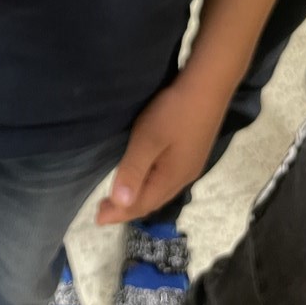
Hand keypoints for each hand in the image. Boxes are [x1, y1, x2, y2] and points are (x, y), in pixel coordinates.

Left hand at [96, 77, 229, 224]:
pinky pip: (168, 179)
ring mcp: (191, 165)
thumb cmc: (175, 112)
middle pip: (153, 201)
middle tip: (104, 211)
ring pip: (161, 190)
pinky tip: (146, 177)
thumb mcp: (148, 139)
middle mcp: (183, 177)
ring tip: (121, 199)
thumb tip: (119, 203)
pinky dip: (151, 185)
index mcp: (171, 178)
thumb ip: (134, 170)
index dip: (119, 213)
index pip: (141, 204)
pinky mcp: (193, 152)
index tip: (97, 218)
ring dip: (140, 197)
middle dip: (128, 209)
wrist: (209, 86)